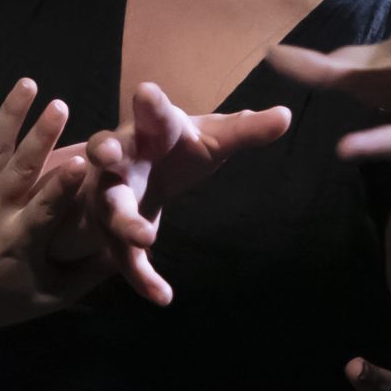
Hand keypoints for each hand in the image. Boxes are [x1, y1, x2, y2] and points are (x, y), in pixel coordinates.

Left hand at [0, 75, 110, 369]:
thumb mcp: (49, 297)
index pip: (46, 208)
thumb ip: (90, 272)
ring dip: (9, 114)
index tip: (84, 160)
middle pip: (19, 169)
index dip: (64, 184)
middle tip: (60, 105)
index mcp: (20, 241)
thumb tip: (132, 250)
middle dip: (39, 136)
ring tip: (28, 83)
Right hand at [53, 83, 292, 305]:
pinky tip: (163, 297)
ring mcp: (110, 196)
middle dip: (105, 151)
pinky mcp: (113, 233)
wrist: (137, 174)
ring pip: (110, 208)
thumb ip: (246, 129)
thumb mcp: (211, 137)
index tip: (147, 92)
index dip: (149, 103)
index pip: (151, 112)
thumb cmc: (174, 147)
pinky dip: (142, 278)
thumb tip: (286, 114)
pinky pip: (124, 257)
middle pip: (107, 154)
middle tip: (107, 152)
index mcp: (149, 129)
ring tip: (145, 237)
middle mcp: (121, 159)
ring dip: (124, 222)